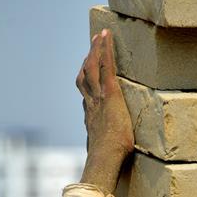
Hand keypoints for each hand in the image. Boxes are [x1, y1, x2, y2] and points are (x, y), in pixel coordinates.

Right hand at [76, 29, 133, 193]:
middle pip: (86, 75)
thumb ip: (106, 148)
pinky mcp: (110, 93)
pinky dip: (105, 49)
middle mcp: (91, 104)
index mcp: (91, 116)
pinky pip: (106, 66)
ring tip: (100, 36)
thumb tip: (109, 159)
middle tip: (93, 44)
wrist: (105, 159)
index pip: (86, 93)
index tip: (87, 71)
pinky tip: (107, 37)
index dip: (86, 80)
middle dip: (88, 59)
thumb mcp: (106, 151)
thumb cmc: (108, 161)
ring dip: (95, 49)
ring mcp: (99, 97)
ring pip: (93, 67)